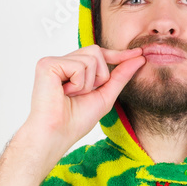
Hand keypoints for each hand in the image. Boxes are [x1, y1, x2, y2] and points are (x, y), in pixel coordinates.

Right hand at [26, 44, 145, 148]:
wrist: (57, 134)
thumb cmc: (75, 121)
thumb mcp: (105, 96)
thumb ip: (120, 76)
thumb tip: (139, 59)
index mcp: (73, 69)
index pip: (99, 54)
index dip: (118, 54)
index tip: (139, 54)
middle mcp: (62, 62)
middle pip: (96, 51)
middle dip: (100, 75)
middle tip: (82, 94)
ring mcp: (53, 62)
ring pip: (91, 58)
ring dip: (88, 83)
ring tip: (72, 95)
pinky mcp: (47, 64)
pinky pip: (79, 65)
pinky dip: (78, 84)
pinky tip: (64, 93)